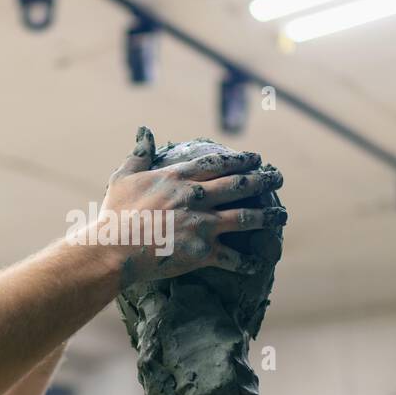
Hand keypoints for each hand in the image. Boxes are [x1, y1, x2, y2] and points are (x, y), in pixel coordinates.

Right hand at [96, 126, 285, 286]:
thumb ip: (139, 153)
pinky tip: (258, 263)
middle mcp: (196, 198)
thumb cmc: (115, 213)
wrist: (113, 249)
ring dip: (268, 216)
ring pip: (245, 218)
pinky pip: (232, 258)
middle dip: (264, 180)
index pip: (218, 164)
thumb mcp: (124, 176)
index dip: (241, 160)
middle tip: (278, 178)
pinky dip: (247, 262)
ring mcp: (202, 225)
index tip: (256, 158)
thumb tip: (146, 131)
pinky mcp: (202, 252)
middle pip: (240, 185)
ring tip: (282, 215)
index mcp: (179, 178)